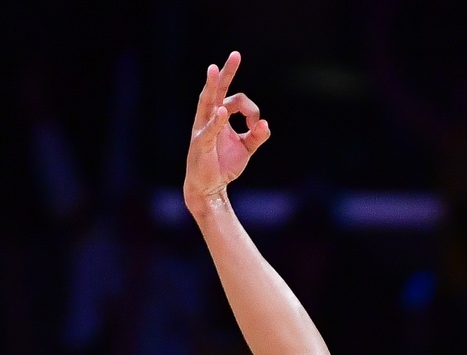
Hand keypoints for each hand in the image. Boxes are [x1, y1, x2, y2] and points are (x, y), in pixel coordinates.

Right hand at [184, 52, 271, 213]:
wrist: (210, 187)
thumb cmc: (224, 164)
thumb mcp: (246, 149)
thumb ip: (257, 136)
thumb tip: (266, 125)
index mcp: (219, 115)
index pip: (237, 100)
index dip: (251, 110)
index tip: (256, 126)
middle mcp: (209, 117)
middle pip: (217, 90)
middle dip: (226, 72)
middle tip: (236, 55)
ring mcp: (203, 128)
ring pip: (207, 102)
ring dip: (212, 86)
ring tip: (214, 69)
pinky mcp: (200, 144)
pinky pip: (208, 130)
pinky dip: (217, 122)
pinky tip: (222, 113)